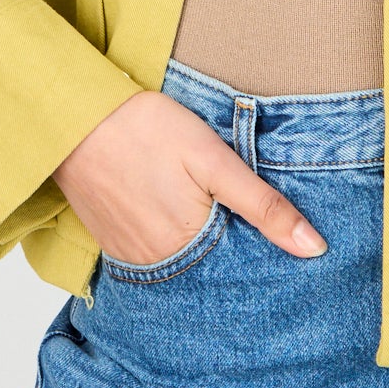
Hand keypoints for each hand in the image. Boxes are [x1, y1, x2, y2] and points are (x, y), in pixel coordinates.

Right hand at [52, 90, 328, 263]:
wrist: (74, 116)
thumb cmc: (146, 129)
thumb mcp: (213, 159)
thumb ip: (263, 205)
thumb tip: (314, 248)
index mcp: (188, 247)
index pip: (239, 270)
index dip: (263, 256)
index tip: (285, 251)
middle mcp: (157, 264)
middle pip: (210, 271)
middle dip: (233, 255)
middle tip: (244, 227)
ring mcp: (131, 256)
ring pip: (182, 264)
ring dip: (201, 250)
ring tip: (213, 221)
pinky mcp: (112, 243)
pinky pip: (153, 256)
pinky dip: (172, 244)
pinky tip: (178, 218)